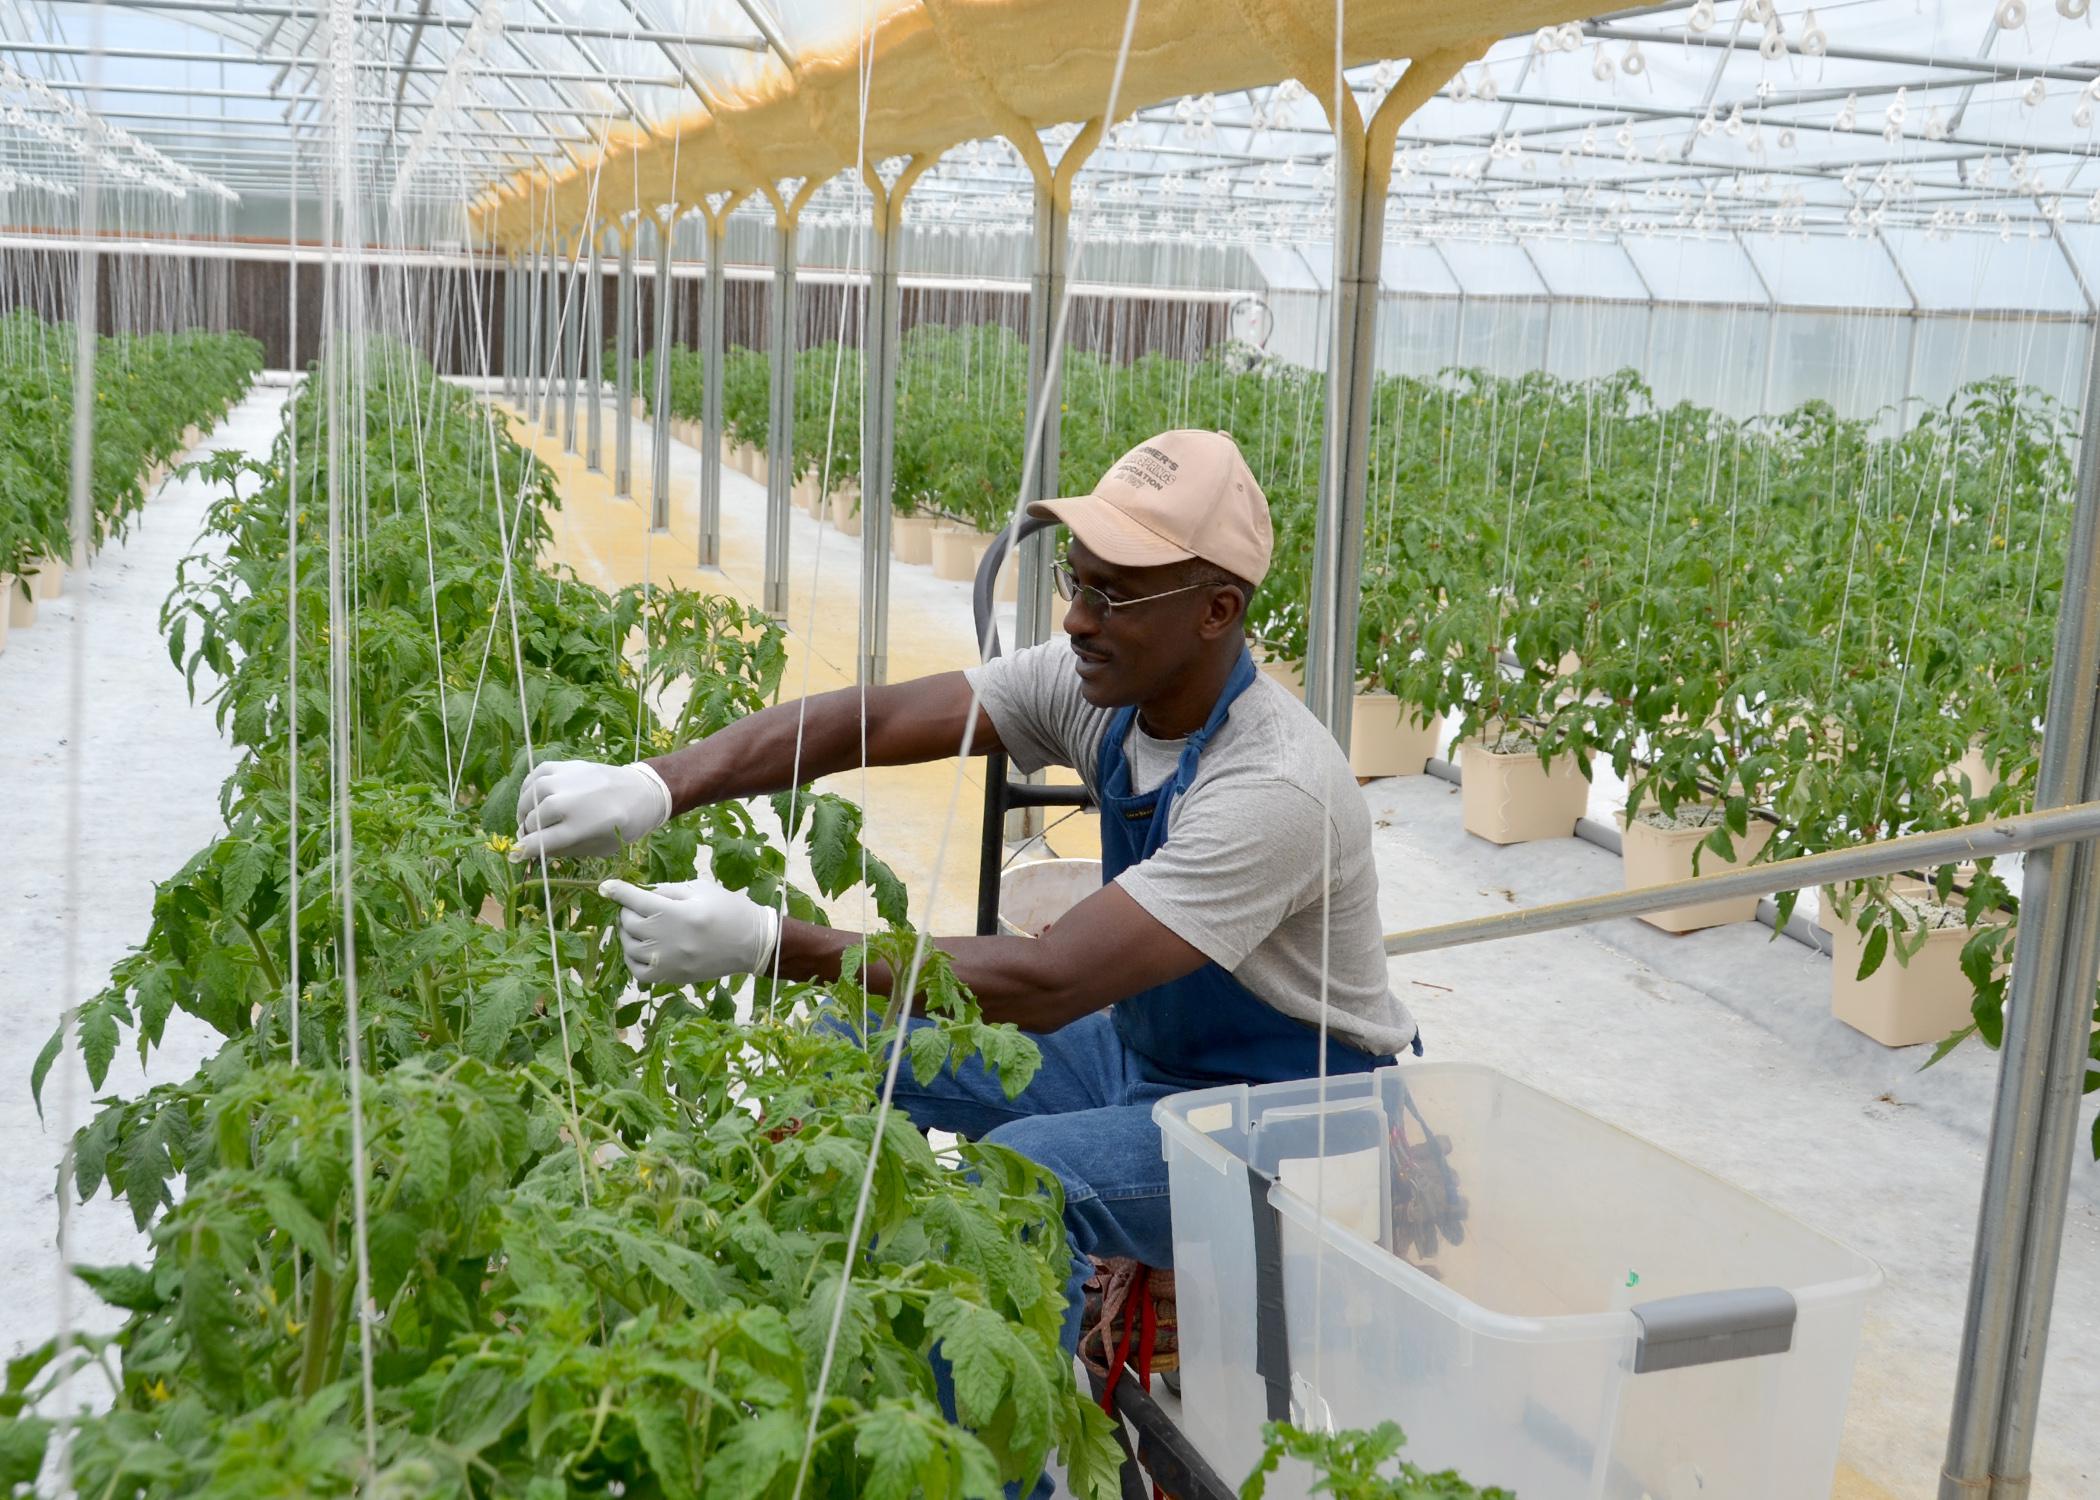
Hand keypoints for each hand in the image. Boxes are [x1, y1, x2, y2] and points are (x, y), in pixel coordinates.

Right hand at [511, 759, 672, 861]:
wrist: (642, 792)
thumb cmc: (622, 826)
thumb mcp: (598, 848)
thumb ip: (564, 849)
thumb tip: (530, 849)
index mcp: (582, 826)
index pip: (540, 841)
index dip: (524, 851)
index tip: (519, 854)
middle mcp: (572, 801)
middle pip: (533, 819)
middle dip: (527, 832)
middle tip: (531, 837)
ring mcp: (568, 779)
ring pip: (531, 796)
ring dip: (525, 810)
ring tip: (531, 818)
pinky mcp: (568, 765)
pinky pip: (536, 775)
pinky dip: (529, 787)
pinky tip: (534, 798)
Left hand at [598, 877, 780, 986]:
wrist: (752, 943)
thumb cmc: (728, 910)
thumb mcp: (700, 889)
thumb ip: (667, 890)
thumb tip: (640, 894)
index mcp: (675, 912)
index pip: (633, 899)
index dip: (616, 890)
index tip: (605, 887)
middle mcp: (667, 938)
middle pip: (628, 922)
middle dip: (629, 911)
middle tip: (640, 907)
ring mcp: (668, 961)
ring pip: (629, 946)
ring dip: (630, 934)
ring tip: (642, 927)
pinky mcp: (671, 977)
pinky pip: (638, 971)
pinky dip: (633, 958)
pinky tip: (642, 949)